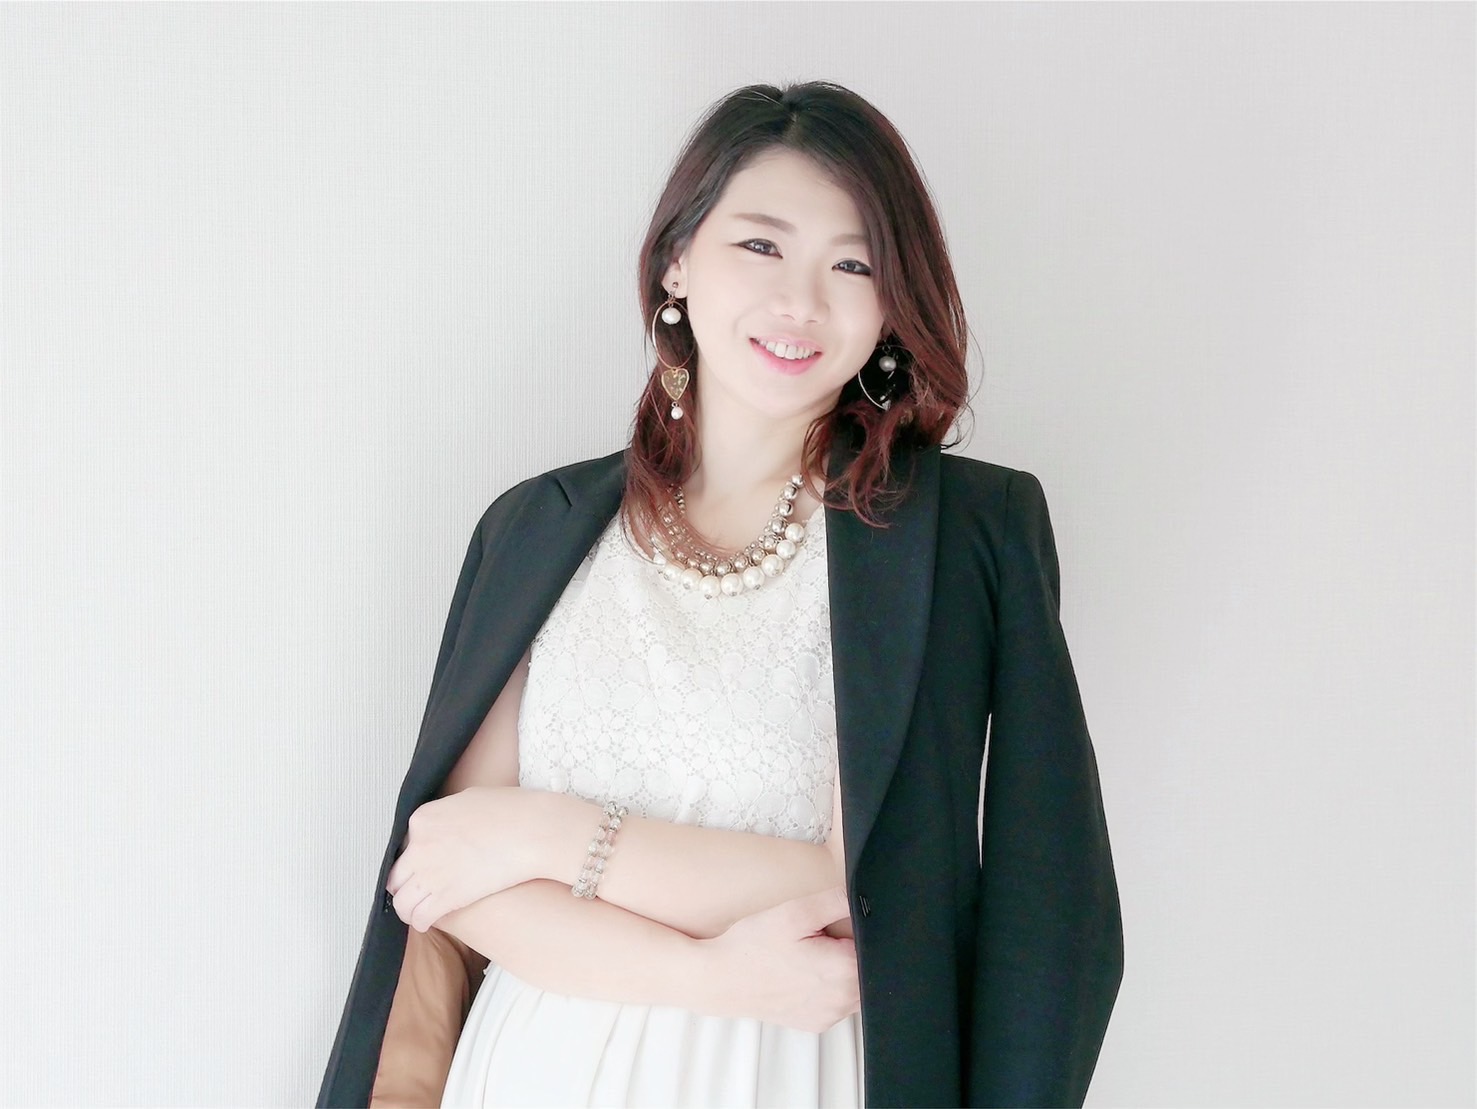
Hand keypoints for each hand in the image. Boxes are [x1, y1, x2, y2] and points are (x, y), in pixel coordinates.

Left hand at [386, 787, 533, 932]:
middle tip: (415, 891)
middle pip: (397, 874)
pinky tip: (427, 923)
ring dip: (408, 908)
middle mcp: (419, 845)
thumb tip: (447, 825)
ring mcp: (429, 873)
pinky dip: (420, 921)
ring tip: (416, 913)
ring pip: (402, 901)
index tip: (424, 866)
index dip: (415, 858)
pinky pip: (419, 916)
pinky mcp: (445, 897)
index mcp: (424, 818)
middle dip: (405, 885)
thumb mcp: (470, 798)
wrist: (533, 831)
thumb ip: (448, 814)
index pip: (405, 844)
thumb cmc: (513, 812)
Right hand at [701, 886, 859, 1032]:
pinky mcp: (816, 1023)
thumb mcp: (794, 913)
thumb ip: (835, 902)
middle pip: (870, 971)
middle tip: (821, 937)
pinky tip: (805, 972)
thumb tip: (864, 897)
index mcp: (843, 971)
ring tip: (812, 954)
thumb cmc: (753, 947)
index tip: (840, 924)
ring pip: (856, 989)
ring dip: (844, 970)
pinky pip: (837, 1003)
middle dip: (853, 951)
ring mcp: (829, 1015)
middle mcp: (842, 1000)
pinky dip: (830, 987)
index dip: (862, 931)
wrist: (721, 979)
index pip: (877, 949)